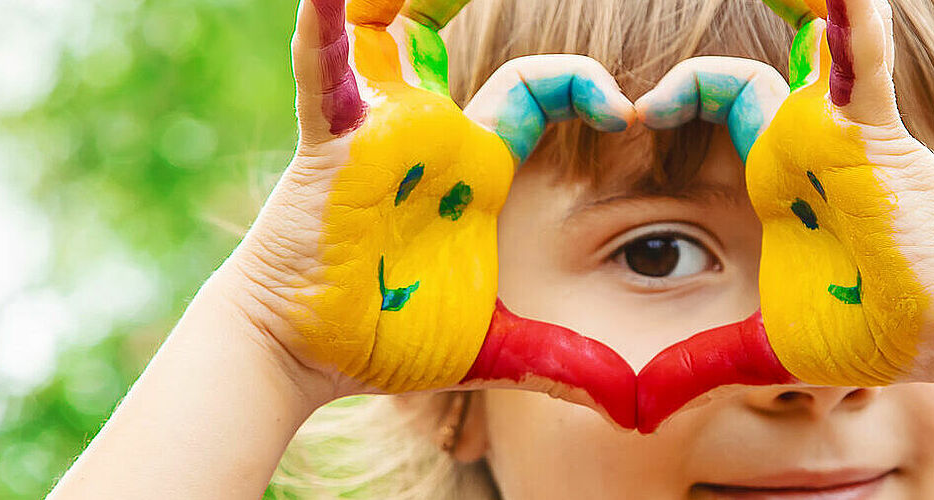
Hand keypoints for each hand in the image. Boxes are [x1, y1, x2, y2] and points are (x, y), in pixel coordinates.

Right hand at [217, 0, 638, 417]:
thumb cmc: (386, 337)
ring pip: (388, 30)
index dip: (583, 86)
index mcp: (473, 166)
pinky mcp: (329, 143)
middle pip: (452, 34)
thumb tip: (626, 403)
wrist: (305, 355)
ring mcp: (375, 129)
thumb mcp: (491, 346)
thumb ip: (558, 362)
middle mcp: (425, 132)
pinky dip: (321, 30)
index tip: (628, 112)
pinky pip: (322, 75)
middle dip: (471, 0)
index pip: (535, 91)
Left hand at [636, 0, 933, 396]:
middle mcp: (803, 142)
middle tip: (635, 98)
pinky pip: (865, 66)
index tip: (626, 120)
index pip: (713, 104)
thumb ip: (707, 361)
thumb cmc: (876, 327)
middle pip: (736, 75)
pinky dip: (858, 27)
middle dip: (692, 70)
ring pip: (809, 47)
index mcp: (774, 177)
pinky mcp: (878, 133)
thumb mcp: (771, 346)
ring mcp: (842, 130)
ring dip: (801, 9)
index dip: (670, 99)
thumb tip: (642, 403)